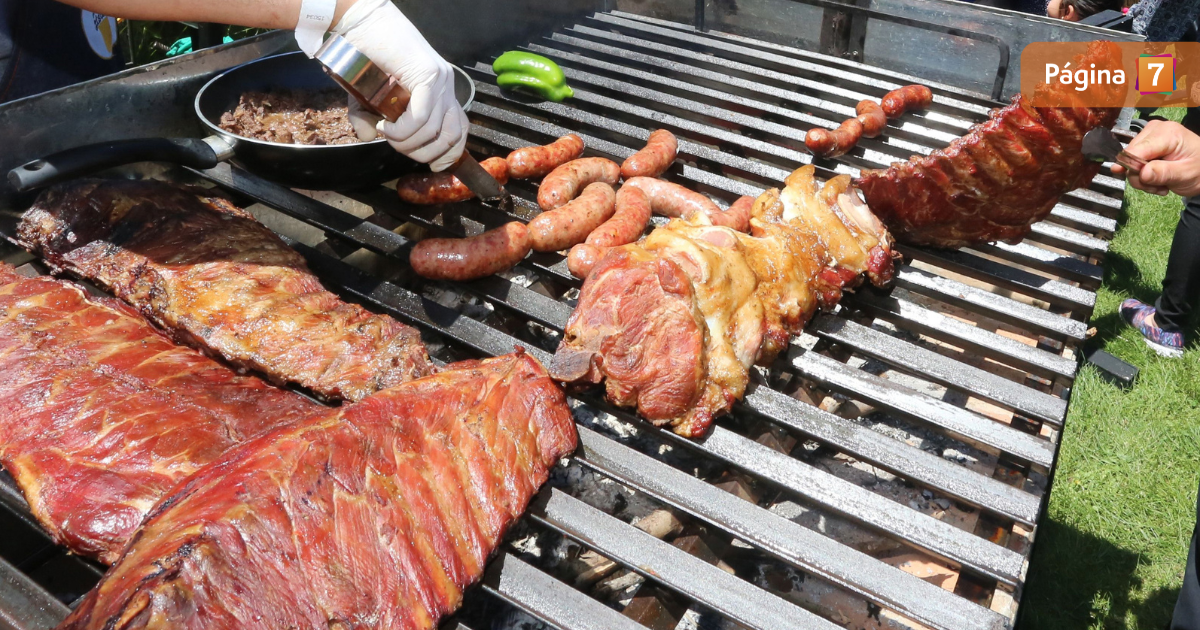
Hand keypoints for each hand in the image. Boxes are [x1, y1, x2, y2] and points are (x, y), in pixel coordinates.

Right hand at [333, 0, 466, 170]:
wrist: (361, 22)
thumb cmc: (364, 55)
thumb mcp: (366, 97)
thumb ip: (369, 119)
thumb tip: (369, 137)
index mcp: (441, 90)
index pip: (460, 129)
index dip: (450, 154)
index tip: (432, 165)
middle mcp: (446, 85)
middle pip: (453, 135)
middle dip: (425, 153)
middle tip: (397, 147)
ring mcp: (440, 79)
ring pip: (434, 130)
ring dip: (407, 143)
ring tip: (386, 133)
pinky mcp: (428, 75)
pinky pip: (421, 116)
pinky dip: (402, 130)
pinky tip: (386, 126)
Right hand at [1112, 119, 1199, 196]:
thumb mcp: (1186, 174)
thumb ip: (1164, 173)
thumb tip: (1142, 173)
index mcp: (1167, 133)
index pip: (1136, 151)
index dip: (1132, 168)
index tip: (1143, 181)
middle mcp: (1154, 130)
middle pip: (1130, 157)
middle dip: (1140, 176)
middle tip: (1158, 185)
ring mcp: (1148, 135)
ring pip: (1129, 162)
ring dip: (1142, 178)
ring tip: (1160, 183)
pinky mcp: (1145, 143)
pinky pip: (1132, 163)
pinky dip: (1142, 175)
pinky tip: (1156, 177)